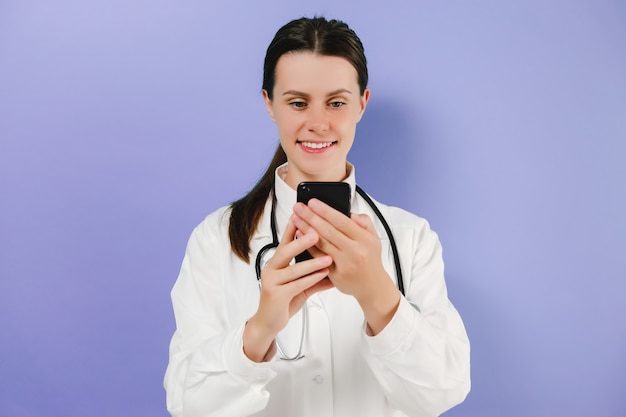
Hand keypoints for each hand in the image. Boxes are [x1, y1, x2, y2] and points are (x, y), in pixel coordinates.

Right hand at [243, 218, 333, 361]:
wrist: (268, 323)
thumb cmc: (284, 301)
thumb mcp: (301, 286)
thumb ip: (316, 276)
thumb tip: (335, 268)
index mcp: (276, 263)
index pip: (285, 242)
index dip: (292, 228)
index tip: (301, 215)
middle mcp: (271, 269)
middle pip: (285, 251)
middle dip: (301, 241)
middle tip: (316, 233)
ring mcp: (272, 282)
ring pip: (293, 269)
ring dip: (312, 263)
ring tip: (328, 257)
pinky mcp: (276, 295)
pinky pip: (296, 285)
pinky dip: (311, 279)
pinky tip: (323, 275)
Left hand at [291, 199, 399, 333]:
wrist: (373, 287)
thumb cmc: (370, 259)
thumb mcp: (374, 238)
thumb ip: (364, 222)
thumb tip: (349, 212)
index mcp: (364, 239)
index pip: (342, 221)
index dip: (325, 210)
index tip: (312, 202)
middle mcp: (355, 251)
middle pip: (328, 231)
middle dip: (311, 217)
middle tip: (298, 207)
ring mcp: (344, 264)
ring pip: (321, 243)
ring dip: (305, 229)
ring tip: (295, 218)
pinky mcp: (335, 275)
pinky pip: (318, 257)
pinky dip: (308, 245)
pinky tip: (299, 235)